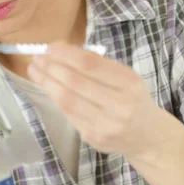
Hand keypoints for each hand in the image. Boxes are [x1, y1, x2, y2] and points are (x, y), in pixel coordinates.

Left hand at [27, 40, 161, 157]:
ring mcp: (106, 124)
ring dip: (46, 82)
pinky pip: (68, 113)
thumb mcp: (125, 78)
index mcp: (129, 82)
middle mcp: (120, 104)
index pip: (90, 64)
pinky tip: (47, 87)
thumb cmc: (133, 100)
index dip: (65, 54)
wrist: (148, 137)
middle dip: (51, 67)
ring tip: (35, 71)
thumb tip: (61, 52)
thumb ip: (98, 66)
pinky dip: (54, 98)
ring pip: (67, 100)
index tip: (49, 47)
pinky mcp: (93, 137)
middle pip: (75, 82)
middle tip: (36, 58)